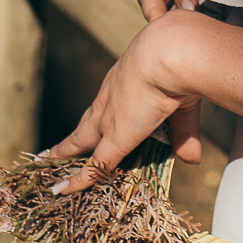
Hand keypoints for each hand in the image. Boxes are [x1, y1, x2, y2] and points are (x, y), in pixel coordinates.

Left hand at [46, 9, 204, 193]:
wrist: (171, 52)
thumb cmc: (182, 63)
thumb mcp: (184, 100)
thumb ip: (186, 132)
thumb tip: (193, 160)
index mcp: (127, 79)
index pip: (108, 103)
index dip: (100, 116)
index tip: (92, 124)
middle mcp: (111, 98)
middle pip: (88, 122)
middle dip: (74, 136)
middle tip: (55, 150)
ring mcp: (109, 118)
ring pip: (81, 138)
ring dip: (67, 150)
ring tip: (50, 160)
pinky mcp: (114, 137)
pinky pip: (94, 165)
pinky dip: (79, 179)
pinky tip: (62, 190)